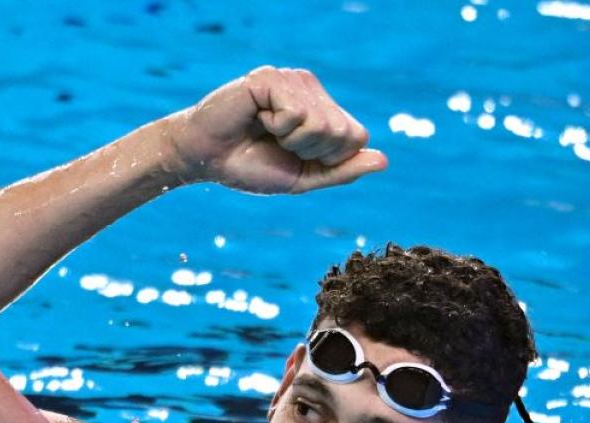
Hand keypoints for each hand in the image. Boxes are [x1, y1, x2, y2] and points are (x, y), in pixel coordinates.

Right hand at [163, 66, 387, 193]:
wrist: (205, 159)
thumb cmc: (250, 167)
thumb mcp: (303, 178)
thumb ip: (341, 170)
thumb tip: (383, 161)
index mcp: (322, 109)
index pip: (357, 136)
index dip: (329, 159)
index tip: (297, 155)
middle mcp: (311, 88)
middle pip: (343, 131)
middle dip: (311, 151)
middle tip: (278, 144)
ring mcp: (292, 79)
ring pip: (322, 122)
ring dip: (292, 140)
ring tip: (266, 131)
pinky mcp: (271, 77)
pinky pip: (297, 112)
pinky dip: (277, 127)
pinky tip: (257, 118)